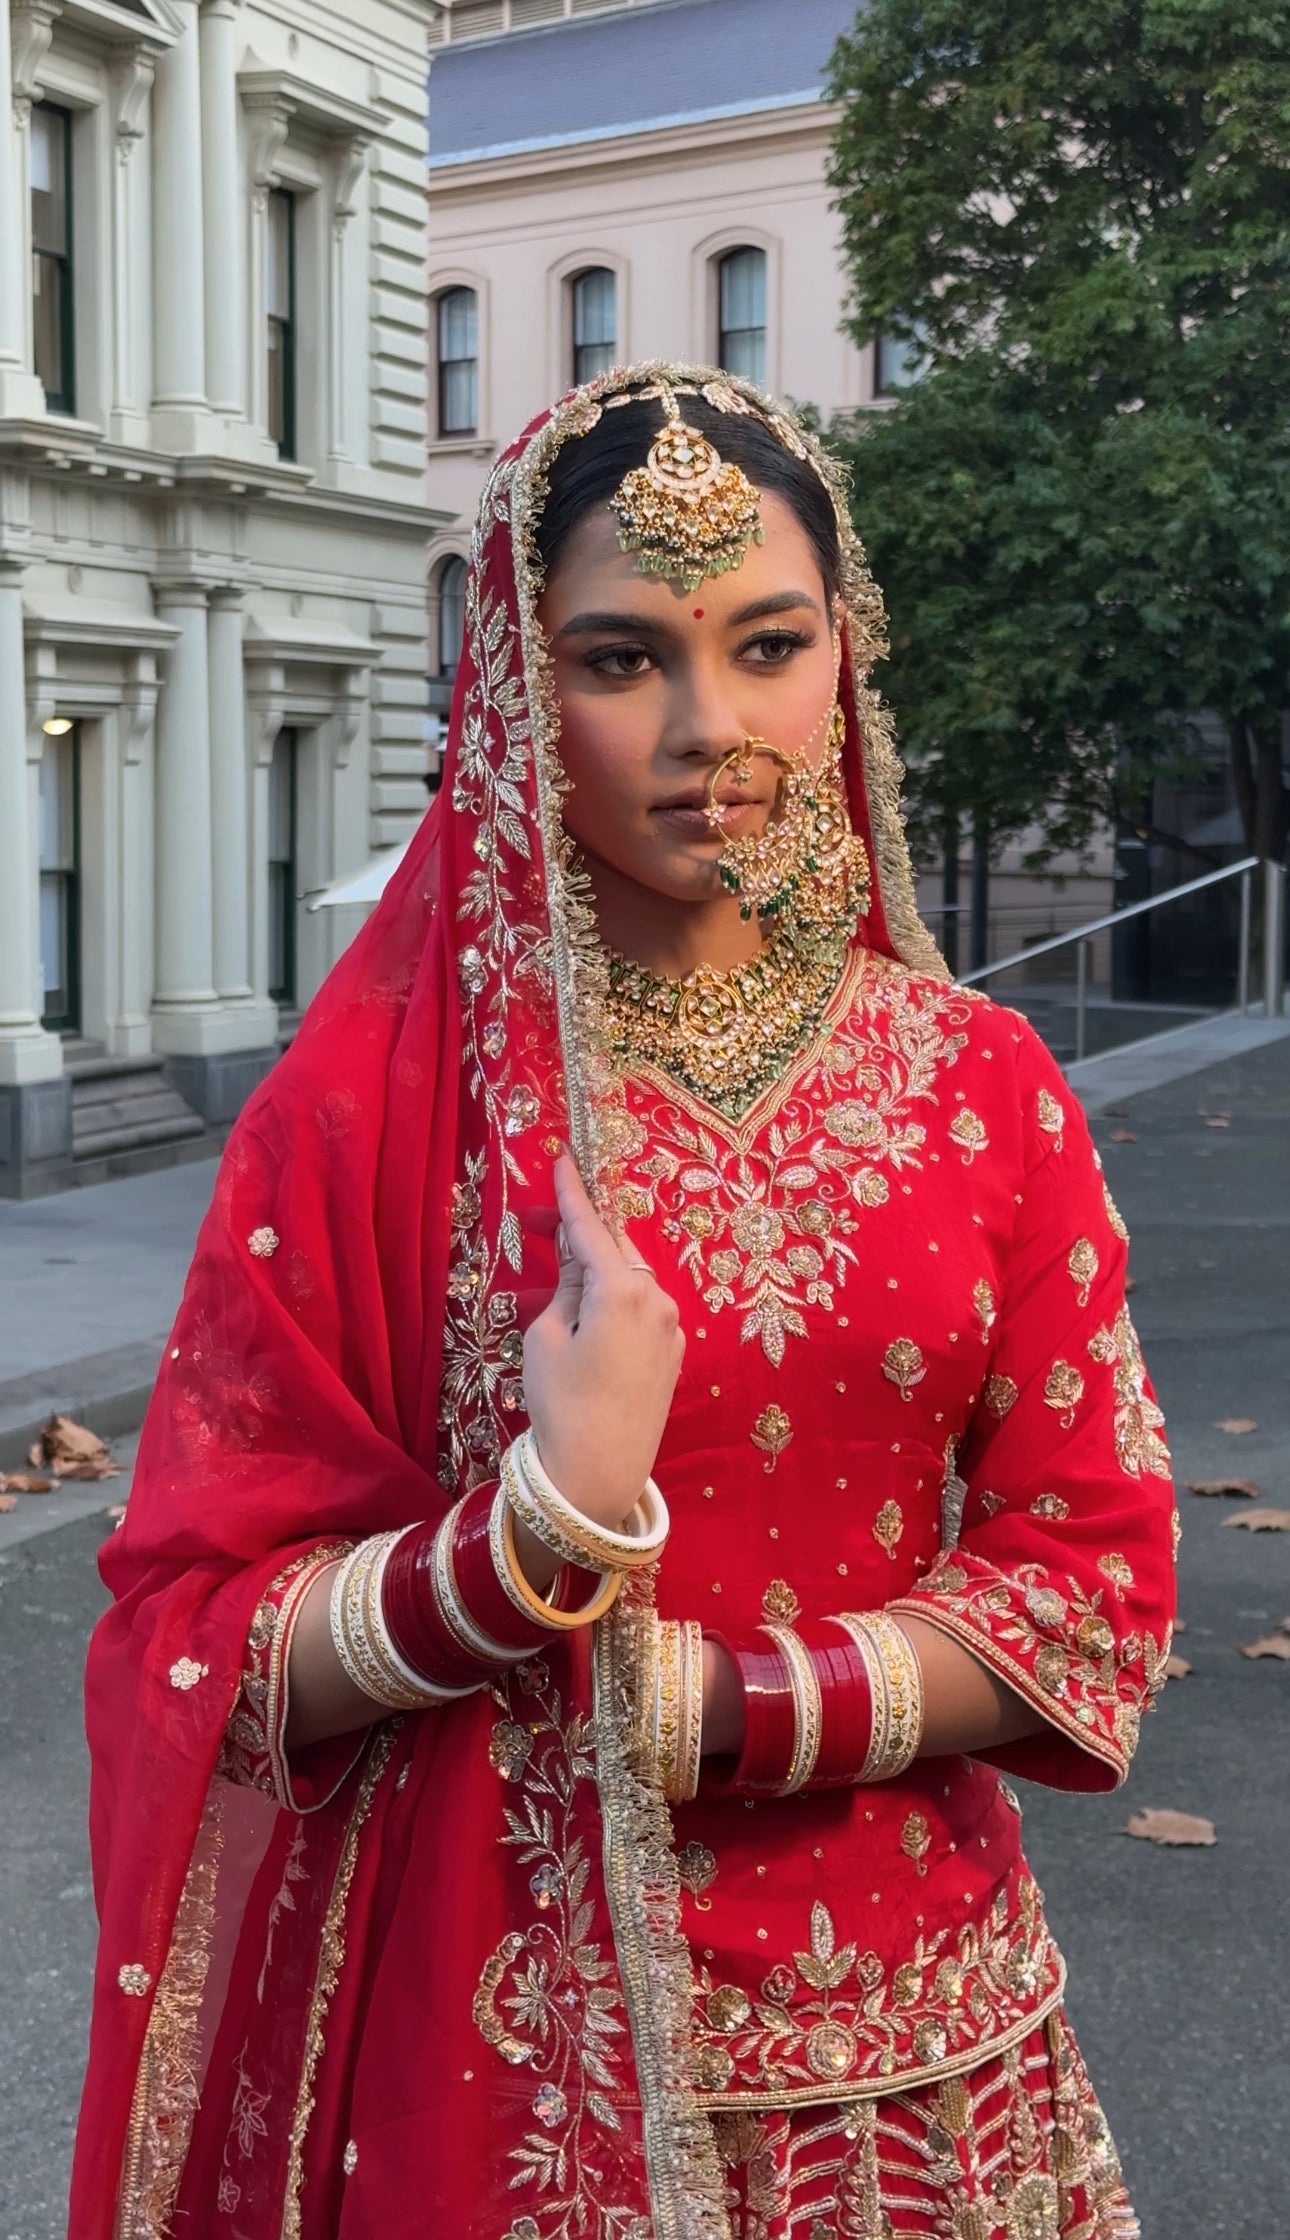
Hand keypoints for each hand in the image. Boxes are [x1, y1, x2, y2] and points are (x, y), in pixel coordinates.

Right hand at [522, 1155, 683, 1530]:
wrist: (599, 1471)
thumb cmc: (561, 1403)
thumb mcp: (547, 1337)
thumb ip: (565, 1287)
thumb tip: (577, 1262)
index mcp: (622, 1288)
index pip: (591, 1226)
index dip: (573, 1192)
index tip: (565, 1156)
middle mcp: (657, 1298)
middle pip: (617, 1249)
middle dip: (585, 1236)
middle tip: (545, 1228)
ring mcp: (672, 1326)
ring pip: (633, 1280)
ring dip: (602, 1275)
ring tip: (566, 1291)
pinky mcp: (675, 1352)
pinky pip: (644, 1310)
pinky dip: (619, 1304)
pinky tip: (594, 1327)